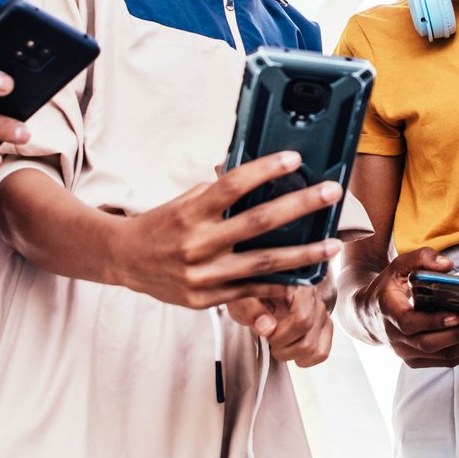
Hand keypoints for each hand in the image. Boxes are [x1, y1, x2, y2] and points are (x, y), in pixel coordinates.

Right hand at [108, 151, 344, 309]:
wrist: (125, 261)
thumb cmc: (162, 224)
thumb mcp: (185, 201)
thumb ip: (219, 194)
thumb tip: (259, 178)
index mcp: (191, 211)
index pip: (233, 185)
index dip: (265, 170)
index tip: (295, 159)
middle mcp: (198, 243)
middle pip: (258, 222)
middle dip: (300, 206)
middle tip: (331, 193)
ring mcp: (205, 274)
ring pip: (264, 263)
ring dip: (304, 253)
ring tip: (333, 244)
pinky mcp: (209, 298)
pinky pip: (253, 290)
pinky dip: (281, 284)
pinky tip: (306, 277)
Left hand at [228, 281, 336, 367]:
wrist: (254, 297)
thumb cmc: (249, 296)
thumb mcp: (241, 299)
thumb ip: (251, 310)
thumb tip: (268, 328)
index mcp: (297, 286)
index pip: (302, 318)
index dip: (281, 334)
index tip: (267, 334)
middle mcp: (314, 298)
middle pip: (307, 339)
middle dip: (283, 346)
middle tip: (269, 339)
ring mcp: (321, 313)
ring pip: (314, 349)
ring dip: (291, 354)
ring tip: (278, 343)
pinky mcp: (324, 327)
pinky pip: (321, 353)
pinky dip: (304, 358)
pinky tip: (290, 349)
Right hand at [352, 248, 458, 368]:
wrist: (369, 314)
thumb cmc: (389, 287)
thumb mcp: (399, 265)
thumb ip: (421, 258)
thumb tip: (447, 265)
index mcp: (389, 311)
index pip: (410, 323)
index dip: (433, 322)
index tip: (456, 316)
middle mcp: (396, 338)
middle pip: (430, 343)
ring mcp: (406, 352)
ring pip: (442, 356)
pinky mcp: (417, 360)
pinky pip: (445, 361)